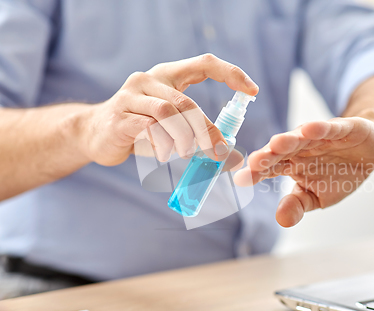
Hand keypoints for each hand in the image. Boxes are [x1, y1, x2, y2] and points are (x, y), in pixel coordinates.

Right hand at [78, 53, 258, 165]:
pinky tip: (164, 154)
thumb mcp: (172, 129)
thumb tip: (232, 157)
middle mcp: (148, 80)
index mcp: (167, 75)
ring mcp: (131, 97)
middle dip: (207, 129)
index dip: (230, 73)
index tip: (252, 90)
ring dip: (185, 139)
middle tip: (220, 151)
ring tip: (188, 153)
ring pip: (168, 115)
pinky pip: (148, 130)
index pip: (204, 63)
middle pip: (187, 101)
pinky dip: (162, 145)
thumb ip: (199, 137)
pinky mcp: (119, 117)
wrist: (94, 134)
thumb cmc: (140, 130)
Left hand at [234, 112, 373, 226]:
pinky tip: (311, 129)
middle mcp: (300, 148)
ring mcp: (319, 137)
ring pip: (302, 137)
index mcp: (291, 163)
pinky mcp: (342, 128)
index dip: (255, 173)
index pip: (269, 168)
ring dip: (290, 139)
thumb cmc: (337, 174)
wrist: (369, 153)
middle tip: (254, 162)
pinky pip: (331, 128)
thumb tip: (281, 220)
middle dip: (268, 155)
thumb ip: (298, 205)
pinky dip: (321, 128)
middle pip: (281, 151)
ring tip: (277, 144)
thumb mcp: (317, 196)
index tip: (240, 179)